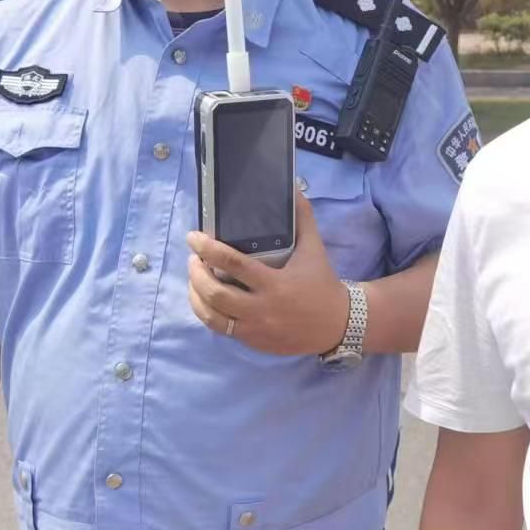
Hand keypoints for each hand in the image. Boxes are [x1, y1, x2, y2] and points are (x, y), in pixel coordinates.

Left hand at [187, 187, 349, 355]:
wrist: (336, 324)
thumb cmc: (322, 282)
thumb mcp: (314, 248)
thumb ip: (302, 218)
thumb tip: (293, 188)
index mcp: (274, 282)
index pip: (232, 263)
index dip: (207, 249)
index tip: (193, 237)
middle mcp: (261, 308)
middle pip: (215, 293)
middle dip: (196, 274)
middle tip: (193, 259)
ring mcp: (255, 328)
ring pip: (211, 316)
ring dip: (195, 295)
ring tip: (194, 279)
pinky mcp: (253, 341)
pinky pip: (220, 329)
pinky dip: (207, 312)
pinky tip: (205, 299)